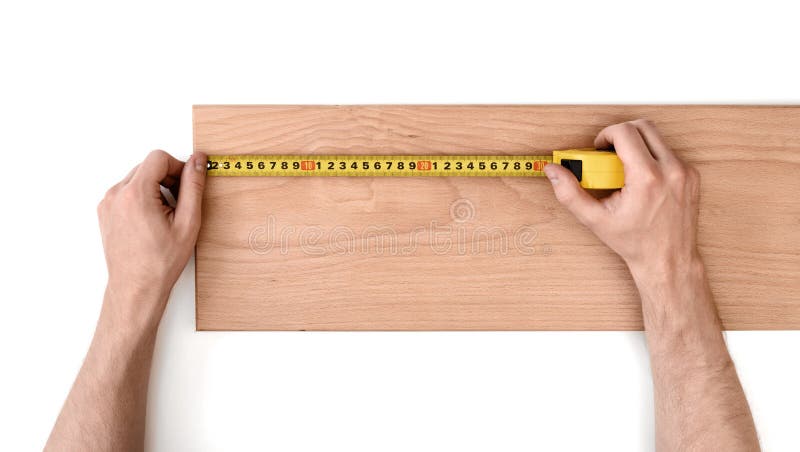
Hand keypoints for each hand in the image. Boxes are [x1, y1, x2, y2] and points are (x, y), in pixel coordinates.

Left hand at [97, 150, 206, 324]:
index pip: (158, 158)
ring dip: (155, 188)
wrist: (136, 287)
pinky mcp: (105, 212)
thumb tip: (198, 161)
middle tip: (180, 204)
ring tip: (166, 215)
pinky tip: (152, 220)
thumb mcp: (188, 222)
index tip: (186, 184)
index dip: (178, 167)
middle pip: (147, 166)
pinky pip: (126, 192)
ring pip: (136, 178)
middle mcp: (116, 195)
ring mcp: (107, 203)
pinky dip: (142, 198)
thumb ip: (193, 186)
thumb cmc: (160, 262)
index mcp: (135, 194)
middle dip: (167, 178)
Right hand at [544, 120, 700, 276]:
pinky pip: (669, 151)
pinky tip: (642, 178)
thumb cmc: (635, 242)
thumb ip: (569, 193)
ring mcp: (685, 171)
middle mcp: (671, 170)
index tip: (600, 148)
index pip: (626, 132)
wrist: (668, 259)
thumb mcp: (595, 220)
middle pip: (643, 126)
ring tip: (625, 167)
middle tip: (610, 153)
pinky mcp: (692, 175)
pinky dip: (652, 157)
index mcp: (647, 178)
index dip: (606, 134)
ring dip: (637, 144)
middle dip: (622, 134)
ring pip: (657, 137)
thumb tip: (553, 172)